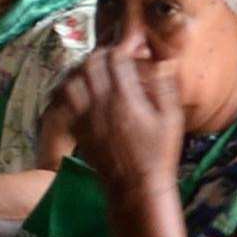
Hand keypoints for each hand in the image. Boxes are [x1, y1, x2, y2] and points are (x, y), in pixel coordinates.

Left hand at [59, 41, 187, 199]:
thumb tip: (163, 62)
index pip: (114, 59)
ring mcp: (86, 118)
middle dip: (98, 56)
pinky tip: (79, 94)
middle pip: (90, 66)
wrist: (137, 186)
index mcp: (125, 98)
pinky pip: (65, 105)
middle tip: (107, 58)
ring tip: (90, 72)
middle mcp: (101, 104)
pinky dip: (69, 94)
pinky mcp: (78, 132)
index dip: (119, 49)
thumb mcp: (171, 119)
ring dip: (80, 73)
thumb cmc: (159, 153)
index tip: (125, 51)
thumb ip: (165, 87)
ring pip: (72, 83)